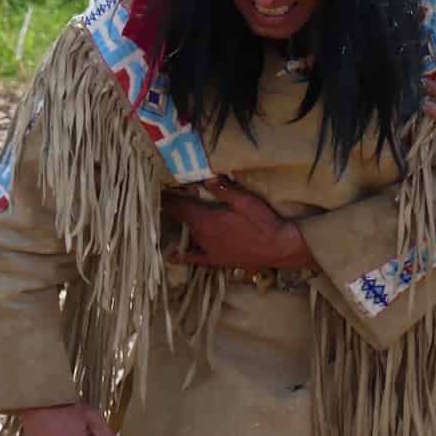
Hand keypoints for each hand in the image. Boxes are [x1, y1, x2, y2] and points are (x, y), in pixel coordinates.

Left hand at [163, 177, 315, 270]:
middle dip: (171, 208)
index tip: (156, 188)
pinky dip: (181, 256)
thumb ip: (224, 189)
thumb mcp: (245, 201)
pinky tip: (171, 255)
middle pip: (179, 219)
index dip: (166, 196)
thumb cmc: (264, 222)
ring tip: (168, 216)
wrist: (279, 248)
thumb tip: (206, 175)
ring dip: (177, 225)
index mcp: (205, 220)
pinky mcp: (216, 260)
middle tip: (164, 196)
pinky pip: (194, 259)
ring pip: (185, 235)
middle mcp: (201, 236)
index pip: (177, 206)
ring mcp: (207, 250)